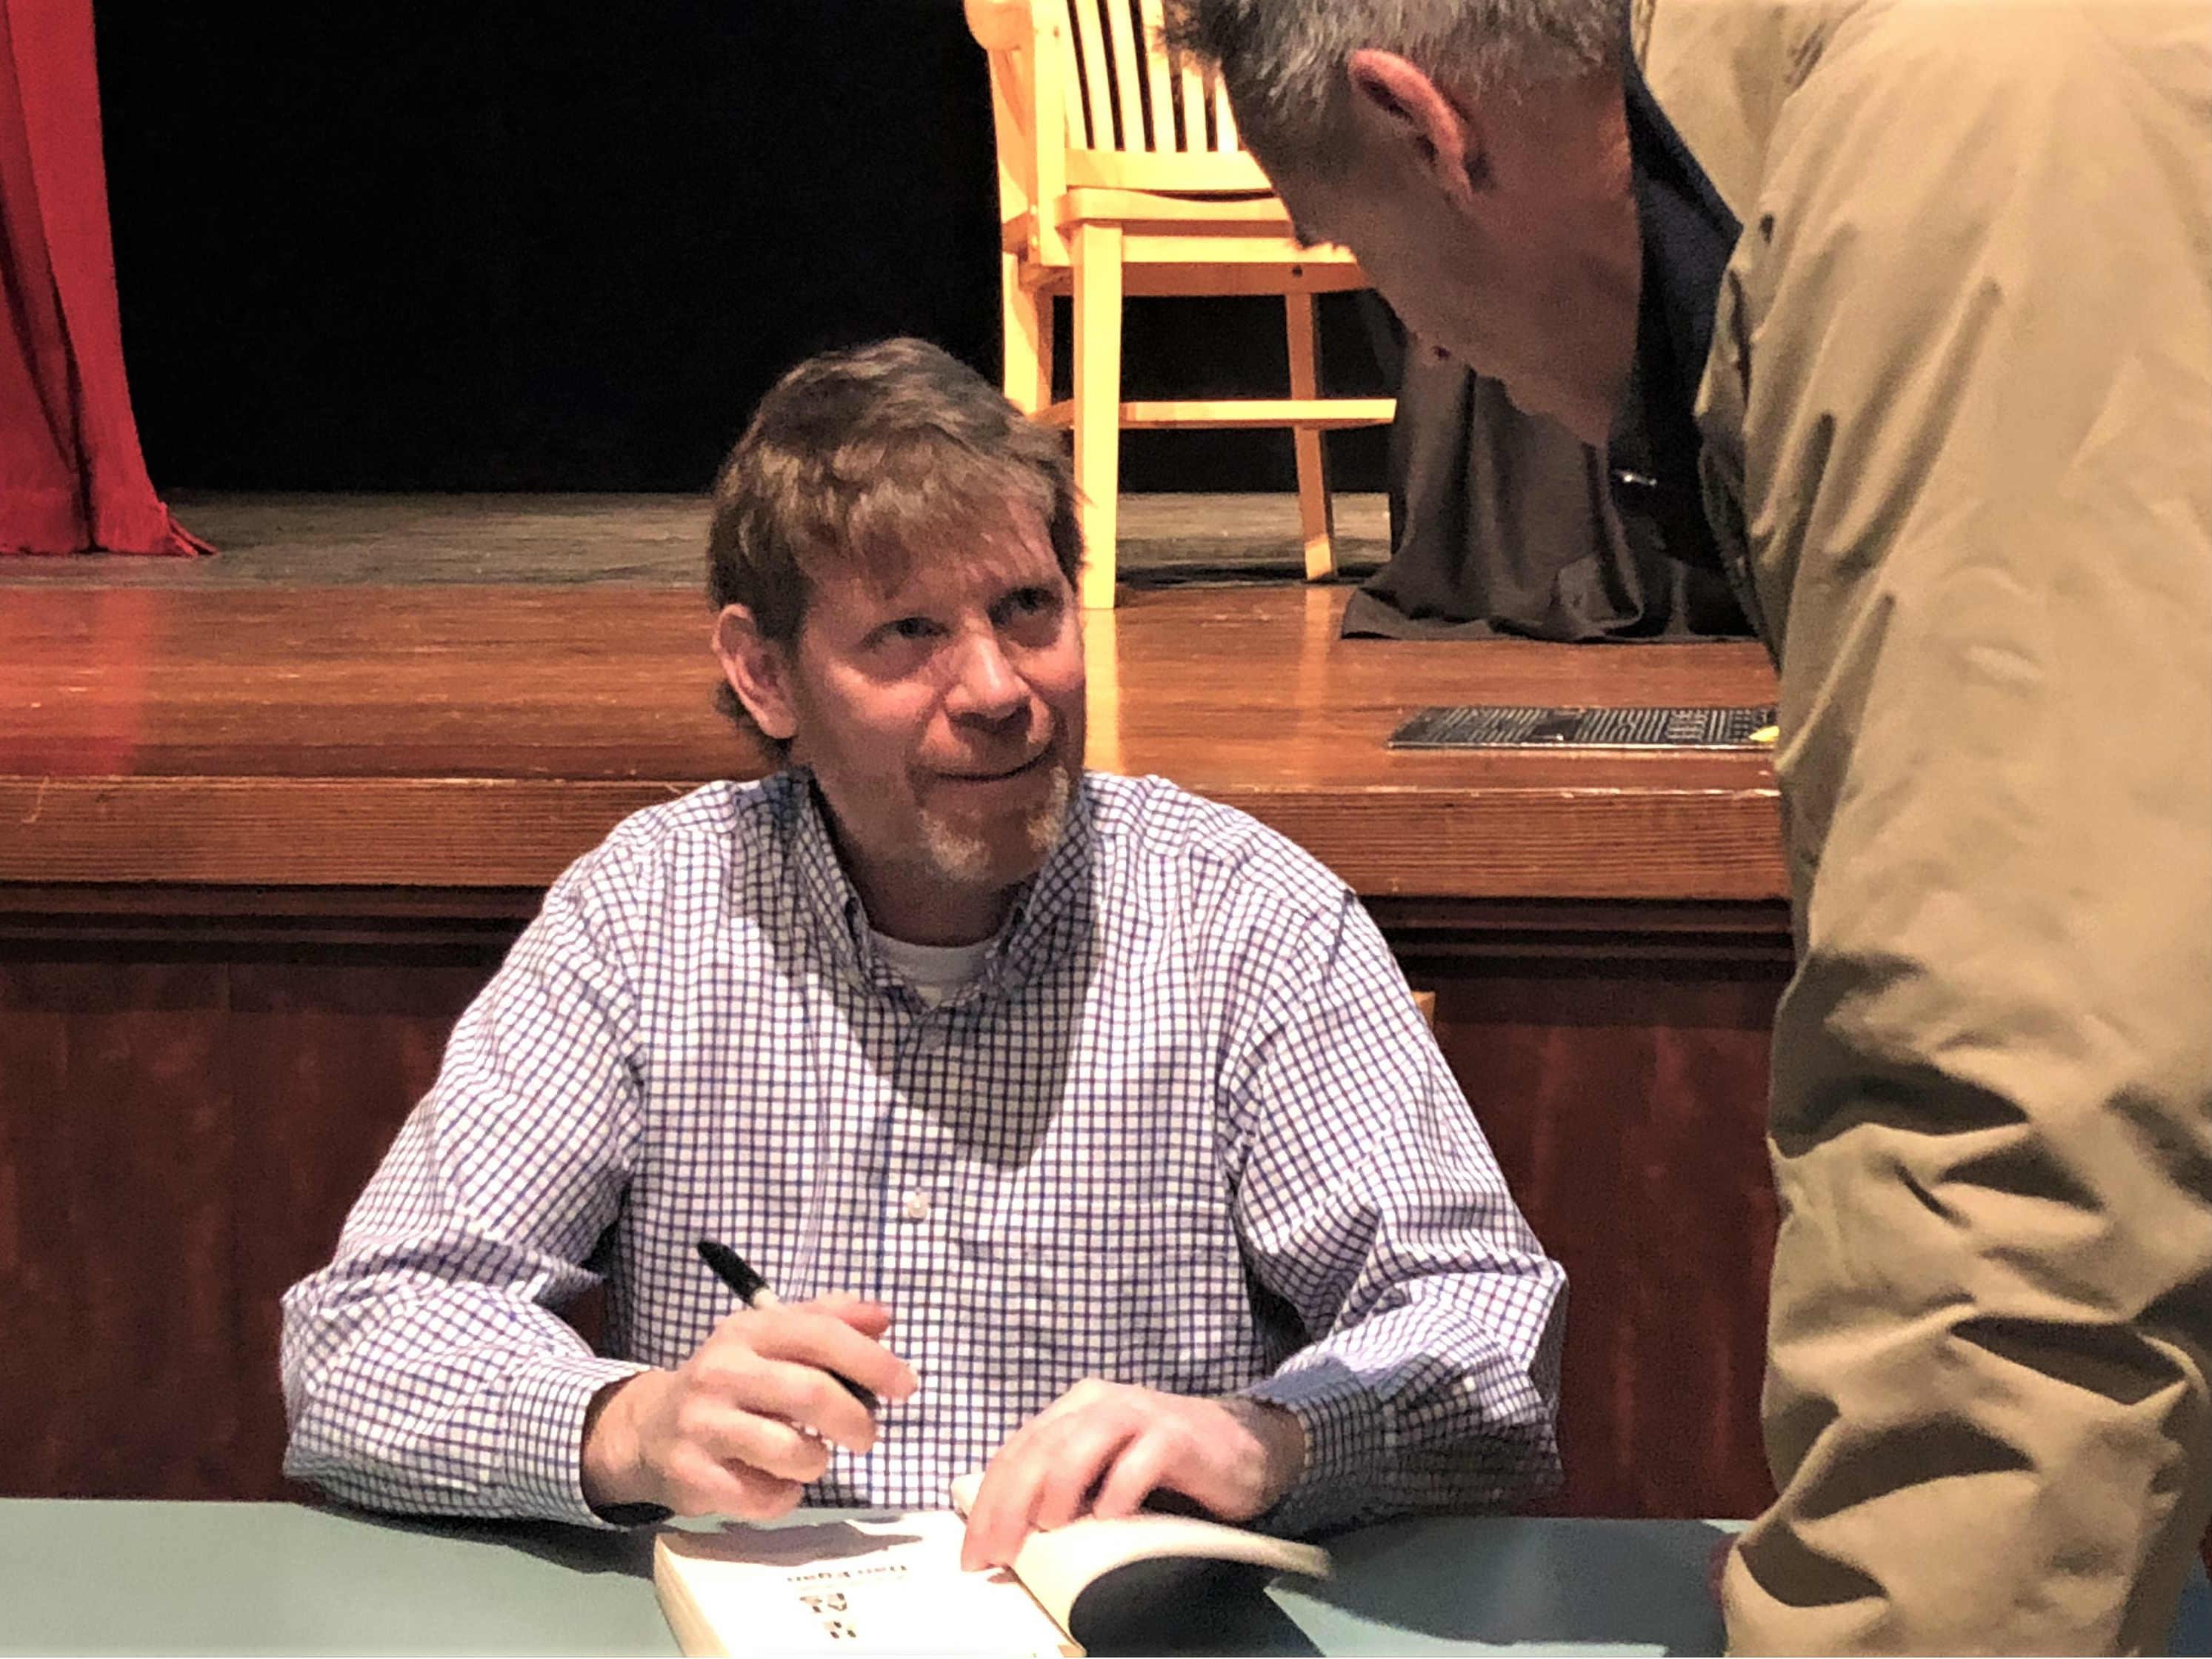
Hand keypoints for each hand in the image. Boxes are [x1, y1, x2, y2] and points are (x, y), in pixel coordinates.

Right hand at [581, 1292, 917, 1518]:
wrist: (650, 1429)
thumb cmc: (733, 1381)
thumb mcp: (772, 1338)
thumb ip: (829, 1320)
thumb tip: (883, 1317)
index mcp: (750, 1330)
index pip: (820, 1335)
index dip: (872, 1360)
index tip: (905, 1385)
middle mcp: (722, 1370)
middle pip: (811, 1393)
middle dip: (856, 1420)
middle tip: (866, 1436)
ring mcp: (703, 1424)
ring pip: (792, 1451)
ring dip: (818, 1461)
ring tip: (811, 1456)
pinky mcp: (693, 1474)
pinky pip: (763, 1496)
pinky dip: (784, 1495)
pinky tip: (776, 1481)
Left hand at [958, 1380, 1304, 1569]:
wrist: (1244, 1446)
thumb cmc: (1164, 1467)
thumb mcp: (1102, 1472)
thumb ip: (1060, 1489)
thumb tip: (1008, 1540)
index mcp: (1071, 1411)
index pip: (1015, 1453)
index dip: (987, 1504)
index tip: (974, 1554)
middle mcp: (1099, 1404)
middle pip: (1038, 1450)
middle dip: (1009, 1505)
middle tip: (999, 1553)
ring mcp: (1139, 1414)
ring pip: (1080, 1444)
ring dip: (1056, 1488)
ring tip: (1046, 1528)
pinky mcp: (1177, 1434)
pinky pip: (1141, 1459)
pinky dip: (1120, 1489)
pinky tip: (1109, 1517)